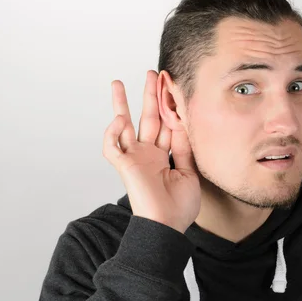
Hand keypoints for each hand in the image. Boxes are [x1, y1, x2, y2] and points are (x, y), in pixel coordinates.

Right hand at [102, 70, 200, 233]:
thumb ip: (184, 148)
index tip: (175, 88)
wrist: (169, 226)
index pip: (166, 125)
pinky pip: (111, 147)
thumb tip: (182, 124)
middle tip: (153, 74)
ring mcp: (135, 158)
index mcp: (163, 156)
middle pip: (147, 118)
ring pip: (123, 126)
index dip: (170, 107)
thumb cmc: (180, 207)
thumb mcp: (189, 172)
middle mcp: (147, 154)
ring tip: (117, 83)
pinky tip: (119, 119)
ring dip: (121, 105)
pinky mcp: (124, 166)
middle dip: (149, 96)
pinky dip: (111, 133)